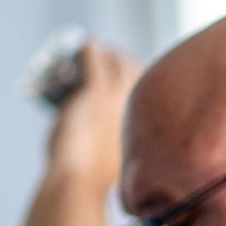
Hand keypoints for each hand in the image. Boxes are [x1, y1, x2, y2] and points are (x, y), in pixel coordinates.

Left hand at [44, 40, 138, 191]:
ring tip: (99, 48)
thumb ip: (109, 164)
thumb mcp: (109, 170)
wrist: (80, 180)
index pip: (145, 96)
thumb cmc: (90, 183)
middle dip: (126, 63)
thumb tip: (98, 171)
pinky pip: (94, 62)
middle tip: (114, 57)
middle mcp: (131, 110)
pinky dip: (91, 50)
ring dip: (109, 54)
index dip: (139, 82)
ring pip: (117, 64)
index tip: (132, 75)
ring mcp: (113, 100)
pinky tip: (87, 43)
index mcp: (140, 128)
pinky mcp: (93, 93)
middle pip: (136, 74)